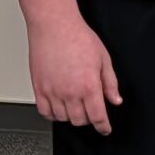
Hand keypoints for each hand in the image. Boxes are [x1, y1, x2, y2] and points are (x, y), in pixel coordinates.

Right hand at [30, 11, 121, 134]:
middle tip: (91, 111)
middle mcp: (70, 92)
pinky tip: (58, 107)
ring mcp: (53, 92)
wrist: (55, 26)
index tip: (105, 129)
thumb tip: (115, 99)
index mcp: (89, 86)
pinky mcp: (39, 88)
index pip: (98, 117)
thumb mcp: (104, 59)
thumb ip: (110, 83)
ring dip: (71, 116)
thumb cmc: (78, 37)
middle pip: (80, 120)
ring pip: (62, 118)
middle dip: (88, 119)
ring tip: (75, 106)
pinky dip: (52, 114)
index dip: (103, 126)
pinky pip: (44, 112)